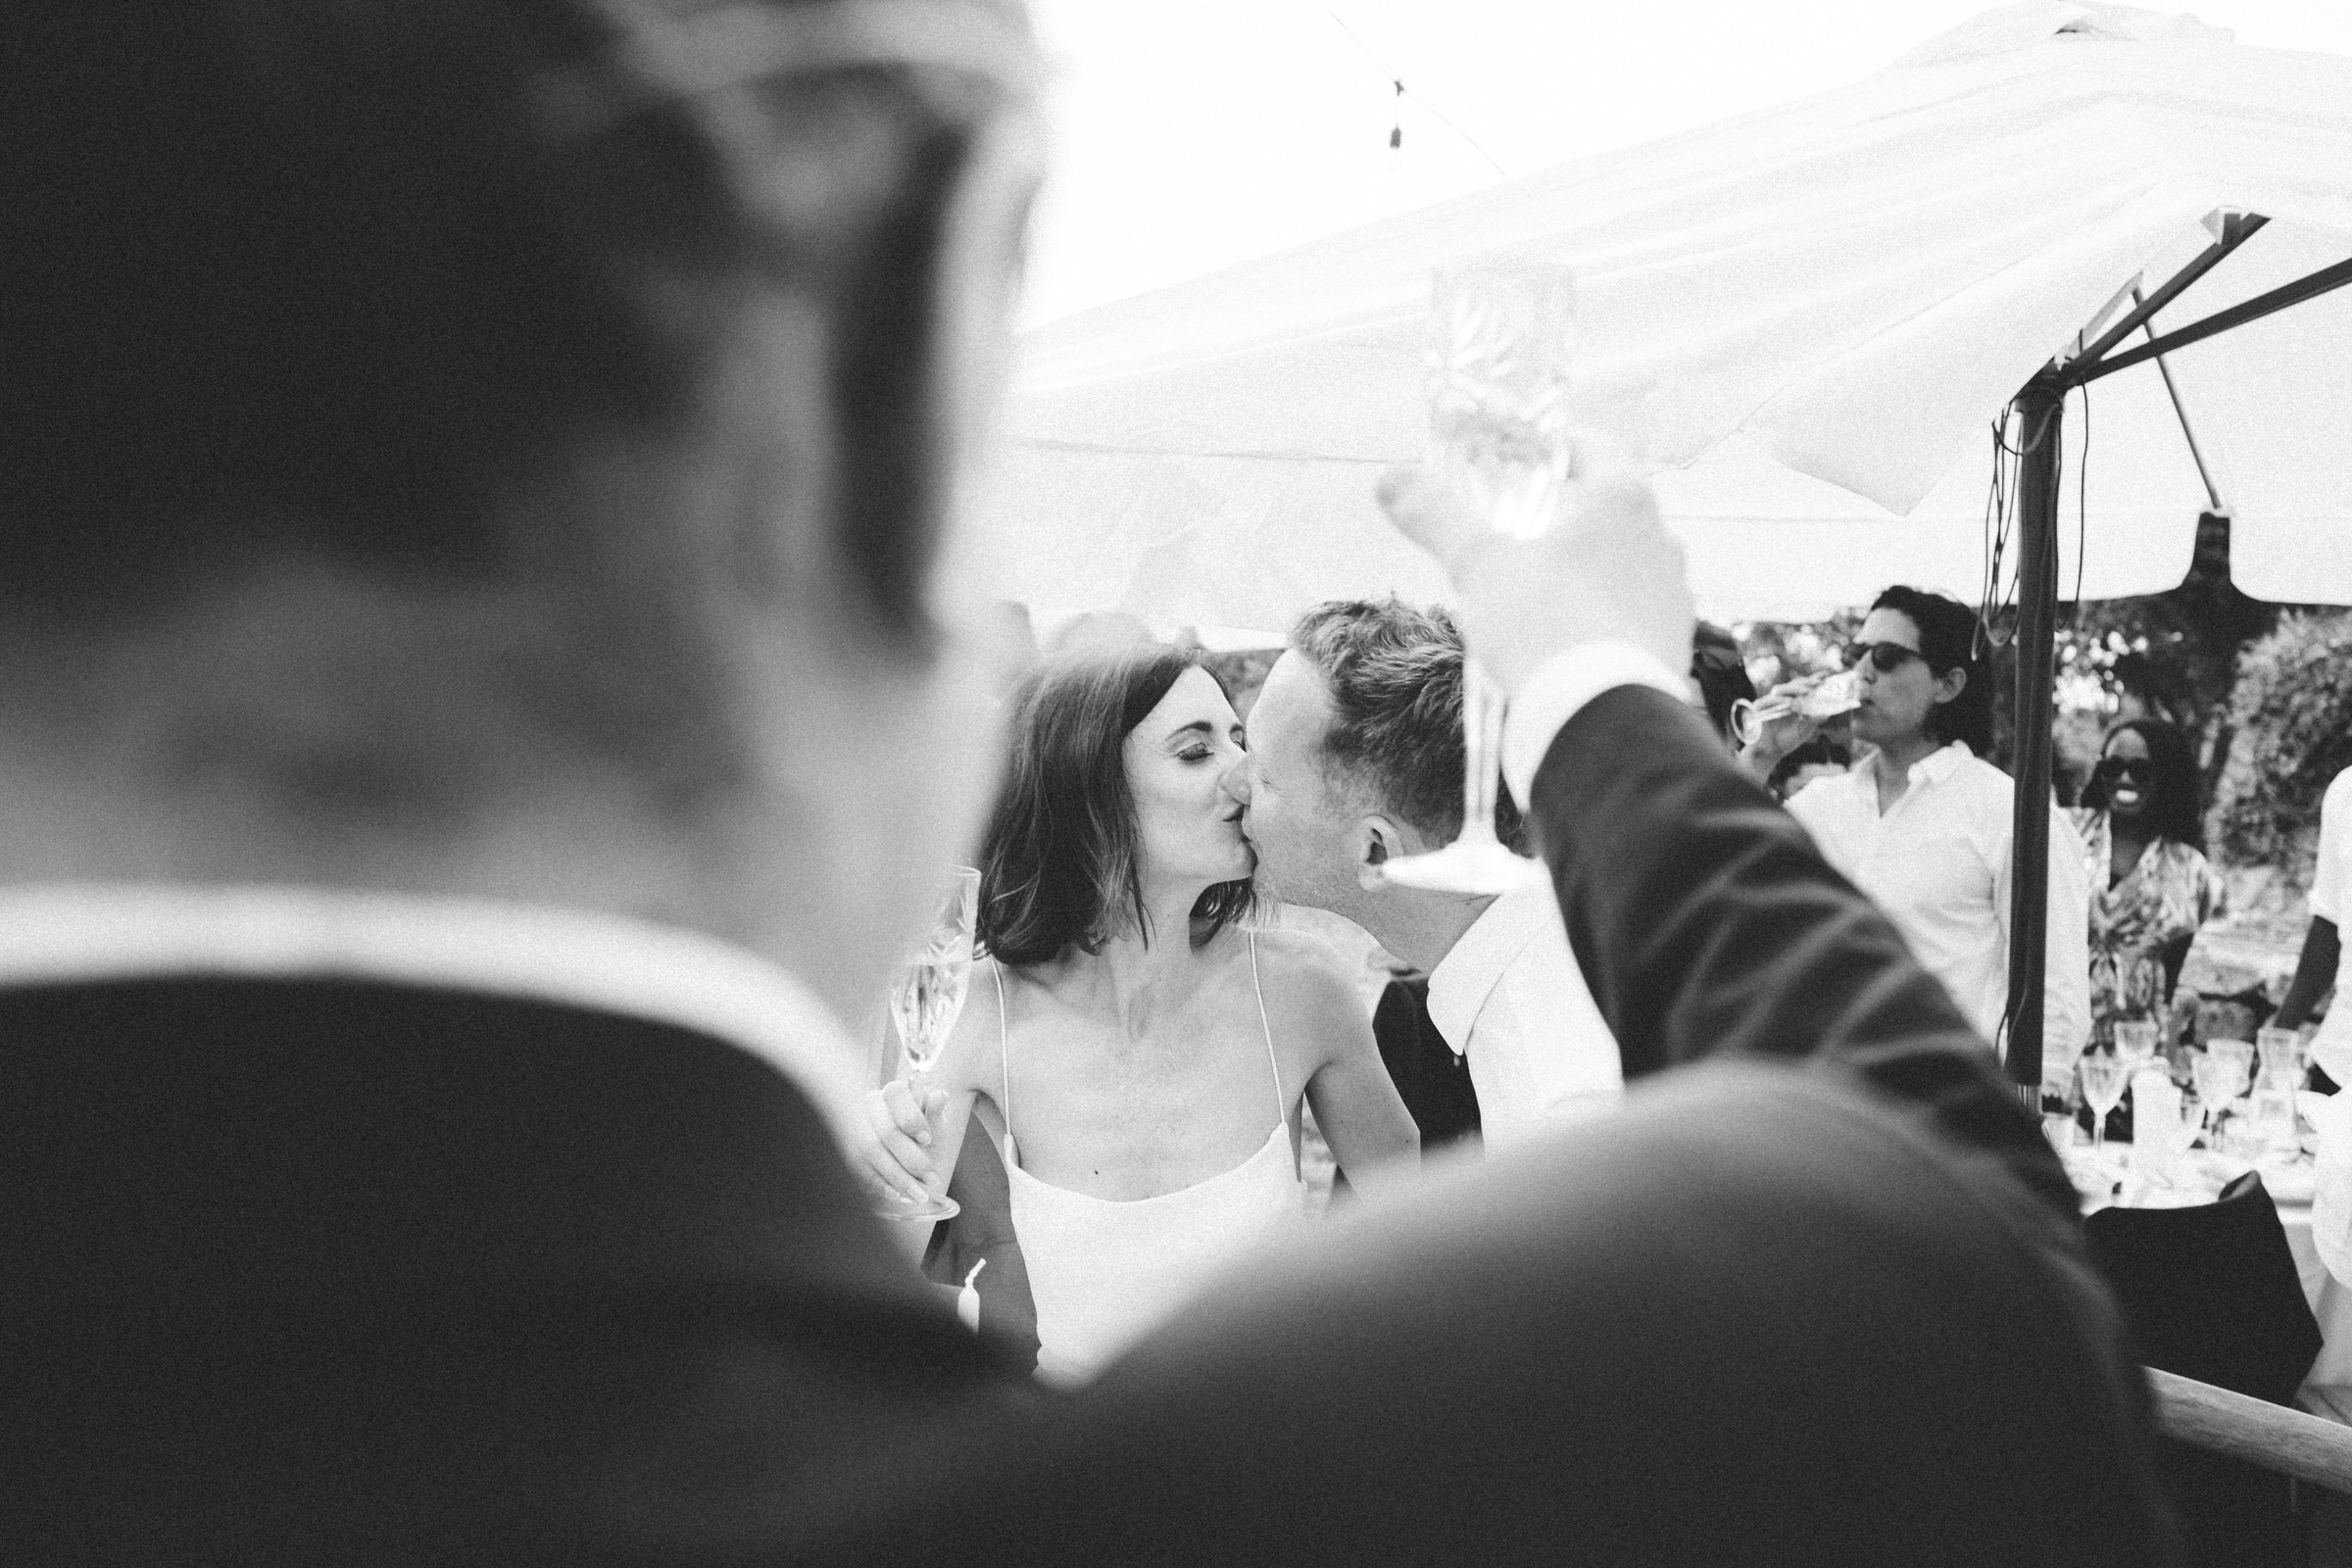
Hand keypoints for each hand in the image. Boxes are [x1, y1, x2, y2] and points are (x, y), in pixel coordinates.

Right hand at [855, 1077, 944, 1205]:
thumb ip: (935, 1112)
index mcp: (892, 1093)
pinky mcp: (847, 1151)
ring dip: (898, 1176)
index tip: (927, 1140)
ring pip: (872, 1151)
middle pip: (886, 1130)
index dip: (912, 1118)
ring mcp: (855, 1128)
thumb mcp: (935, 1126)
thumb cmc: (923, 1138)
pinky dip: (879, 1182)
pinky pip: (859, 1167)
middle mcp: (870, 1106)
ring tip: (919, 1194)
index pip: (896, 1095)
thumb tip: (939, 1095)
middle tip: (932, 1180)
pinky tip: (895, 1194)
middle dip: (911, 1159)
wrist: (908, 1161)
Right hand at [1378, 451, 1692, 694]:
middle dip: (1556, 514)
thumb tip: (1389, 479)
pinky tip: (1568, 634)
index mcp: (1621, 495)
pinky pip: (1633, 607)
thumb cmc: (1542, 624)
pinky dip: (1601, 609)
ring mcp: (1672, 588)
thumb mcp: (1478, 563)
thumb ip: (1436, 516)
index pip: (1587, 444)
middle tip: (1512, 532)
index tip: (1511, 462)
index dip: (1544, 448)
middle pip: (1602, 504)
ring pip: (1619, 558)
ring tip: (1537, 591)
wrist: (1599, 716)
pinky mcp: (1673, 636)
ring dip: (1582, 564)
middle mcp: (1659, 533)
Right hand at [1739, 675, 1826, 768]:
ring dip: (1793, 689)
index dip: (1812, 680)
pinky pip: (1767, 701)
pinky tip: (1789, 702)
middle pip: (1791, 686)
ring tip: (1806, 692)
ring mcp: (1768, 703)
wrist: (1769, 753)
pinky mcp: (1757, 709)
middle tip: (1817, 683)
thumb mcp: (1803, 731)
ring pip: (1779, 690)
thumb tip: (1826, 713)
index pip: (1802, 687)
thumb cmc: (1786, 741)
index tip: (1825, 675)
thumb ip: (1813, 721)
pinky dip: (1778, 700)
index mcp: (1792, 702)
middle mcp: (1780, 700)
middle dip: (1804, 683)